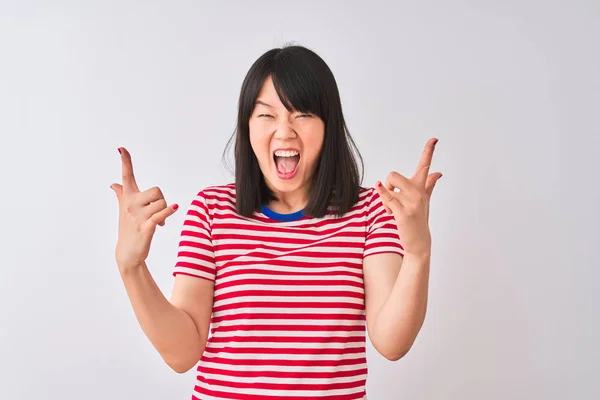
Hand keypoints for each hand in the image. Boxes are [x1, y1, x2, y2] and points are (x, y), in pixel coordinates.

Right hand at [110, 147, 178, 271]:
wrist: (128, 253)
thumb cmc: (128, 229)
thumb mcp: (123, 210)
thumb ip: (121, 195)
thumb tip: (113, 184)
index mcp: (127, 198)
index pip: (126, 176)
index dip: (125, 162)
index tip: (121, 148)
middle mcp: (131, 204)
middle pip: (157, 190)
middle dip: (162, 200)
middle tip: (158, 212)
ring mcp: (138, 216)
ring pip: (162, 202)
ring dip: (165, 212)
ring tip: (158, 221)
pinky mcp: (146, 227)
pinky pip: (161, 213)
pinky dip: (169, 211)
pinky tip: (174, 209)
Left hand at [375, 138, 441, 257]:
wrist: (419, 242)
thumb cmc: (419, 219)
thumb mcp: (425, 200)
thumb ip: (430, 185)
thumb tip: (438, 172)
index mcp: (422, 187)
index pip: (425, 165)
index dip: (429, 151)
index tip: (434, 139)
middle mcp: (418, 193)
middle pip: (393, 175)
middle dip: (387, 185)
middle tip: (392, 198)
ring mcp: (412, 202)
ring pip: (388, 187)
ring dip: (385, 199)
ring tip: (393, 210)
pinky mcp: (403, 213)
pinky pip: (387, 198)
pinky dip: (383, 197)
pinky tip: (385, 203)